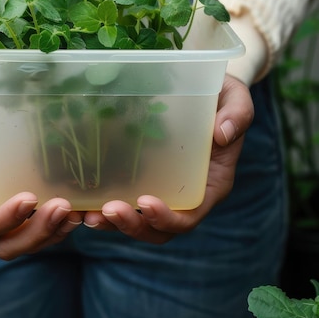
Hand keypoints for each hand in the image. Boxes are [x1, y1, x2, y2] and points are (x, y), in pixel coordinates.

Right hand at [0, 82, 81, 258]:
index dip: (3, 220)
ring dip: (52, 233)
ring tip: (77, 213)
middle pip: (7, 244)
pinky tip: (80, 208)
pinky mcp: (17, 202)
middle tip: (63, 208)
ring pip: (26, 240)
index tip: (28, 198)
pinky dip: (59, 222)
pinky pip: (38, 223)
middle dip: (36, 233)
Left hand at [83, 74, 253, 242]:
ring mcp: (162, 189)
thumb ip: (237, 114)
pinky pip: (123, 199)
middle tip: (108, 210)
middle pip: (159, 229)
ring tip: (88, 215)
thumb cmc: (223, 94)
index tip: (145, 201)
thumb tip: (222, 134)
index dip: (168, 218)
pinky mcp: (142, 176)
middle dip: (133, 225)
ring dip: (113, 223)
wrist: (205, 88)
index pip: (190, 215)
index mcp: (210, 185)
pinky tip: (81, 199)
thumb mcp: (235, 98)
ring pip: (138, 221)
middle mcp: (185, 195)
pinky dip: (103, 206)